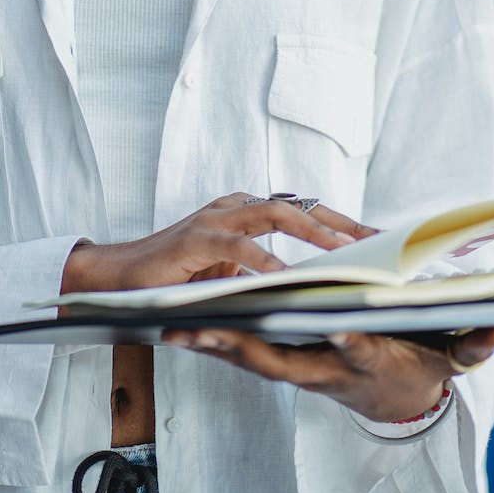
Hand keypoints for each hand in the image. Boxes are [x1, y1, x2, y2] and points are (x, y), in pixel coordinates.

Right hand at [60, 193, 374, 296]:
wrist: (116, 277)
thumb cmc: (172, 278)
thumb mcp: (225, 273)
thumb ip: (258, 271)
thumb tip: (306, 287)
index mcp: (242, 213)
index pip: (300, 211)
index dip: (338, 222)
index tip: (376, 237)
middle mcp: (232, 208)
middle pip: (296, 205)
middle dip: (339, 222)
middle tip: (376, 241)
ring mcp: (214, 219)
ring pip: (273, 214)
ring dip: (312, 232)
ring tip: (344, 251)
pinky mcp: (195, 239)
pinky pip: (237, 246)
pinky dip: (263, 259)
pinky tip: (286, 276)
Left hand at [161, 323, 493, 421]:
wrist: (397, 397)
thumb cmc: (420, 365)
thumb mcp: (452, 357)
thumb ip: (475, 344)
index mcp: (365, 362)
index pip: (352, 351)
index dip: (345, 340)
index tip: (332, 325)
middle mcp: (326, 369)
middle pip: (281, 362)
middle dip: (242, 348)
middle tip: (204, 332)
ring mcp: (299, 369)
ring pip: (251, 359)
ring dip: (213, 345)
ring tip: (174, 327)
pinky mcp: (281, 361)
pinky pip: (243, 352)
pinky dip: (214, 339)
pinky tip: (183, 323)